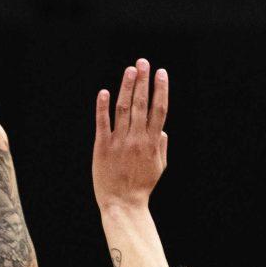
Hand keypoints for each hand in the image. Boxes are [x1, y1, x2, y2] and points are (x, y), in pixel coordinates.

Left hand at [92, 59, 167, 210]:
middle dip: (144, 81)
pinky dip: (103, 107)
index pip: (159, 110)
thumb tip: (162, 129)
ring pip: (124, 109)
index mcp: (153, 143)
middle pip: (142, 104)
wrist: (123, 204)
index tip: (161, 73)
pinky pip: (102, 123)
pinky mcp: (102, 147)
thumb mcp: (159, 167)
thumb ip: (162, 146)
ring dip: (127, 87)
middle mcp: (137, 139)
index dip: (161, 89)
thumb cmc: (142, 186)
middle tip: (144, 62)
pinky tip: (104, 92)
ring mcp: (119, 142)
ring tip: (130, 70)